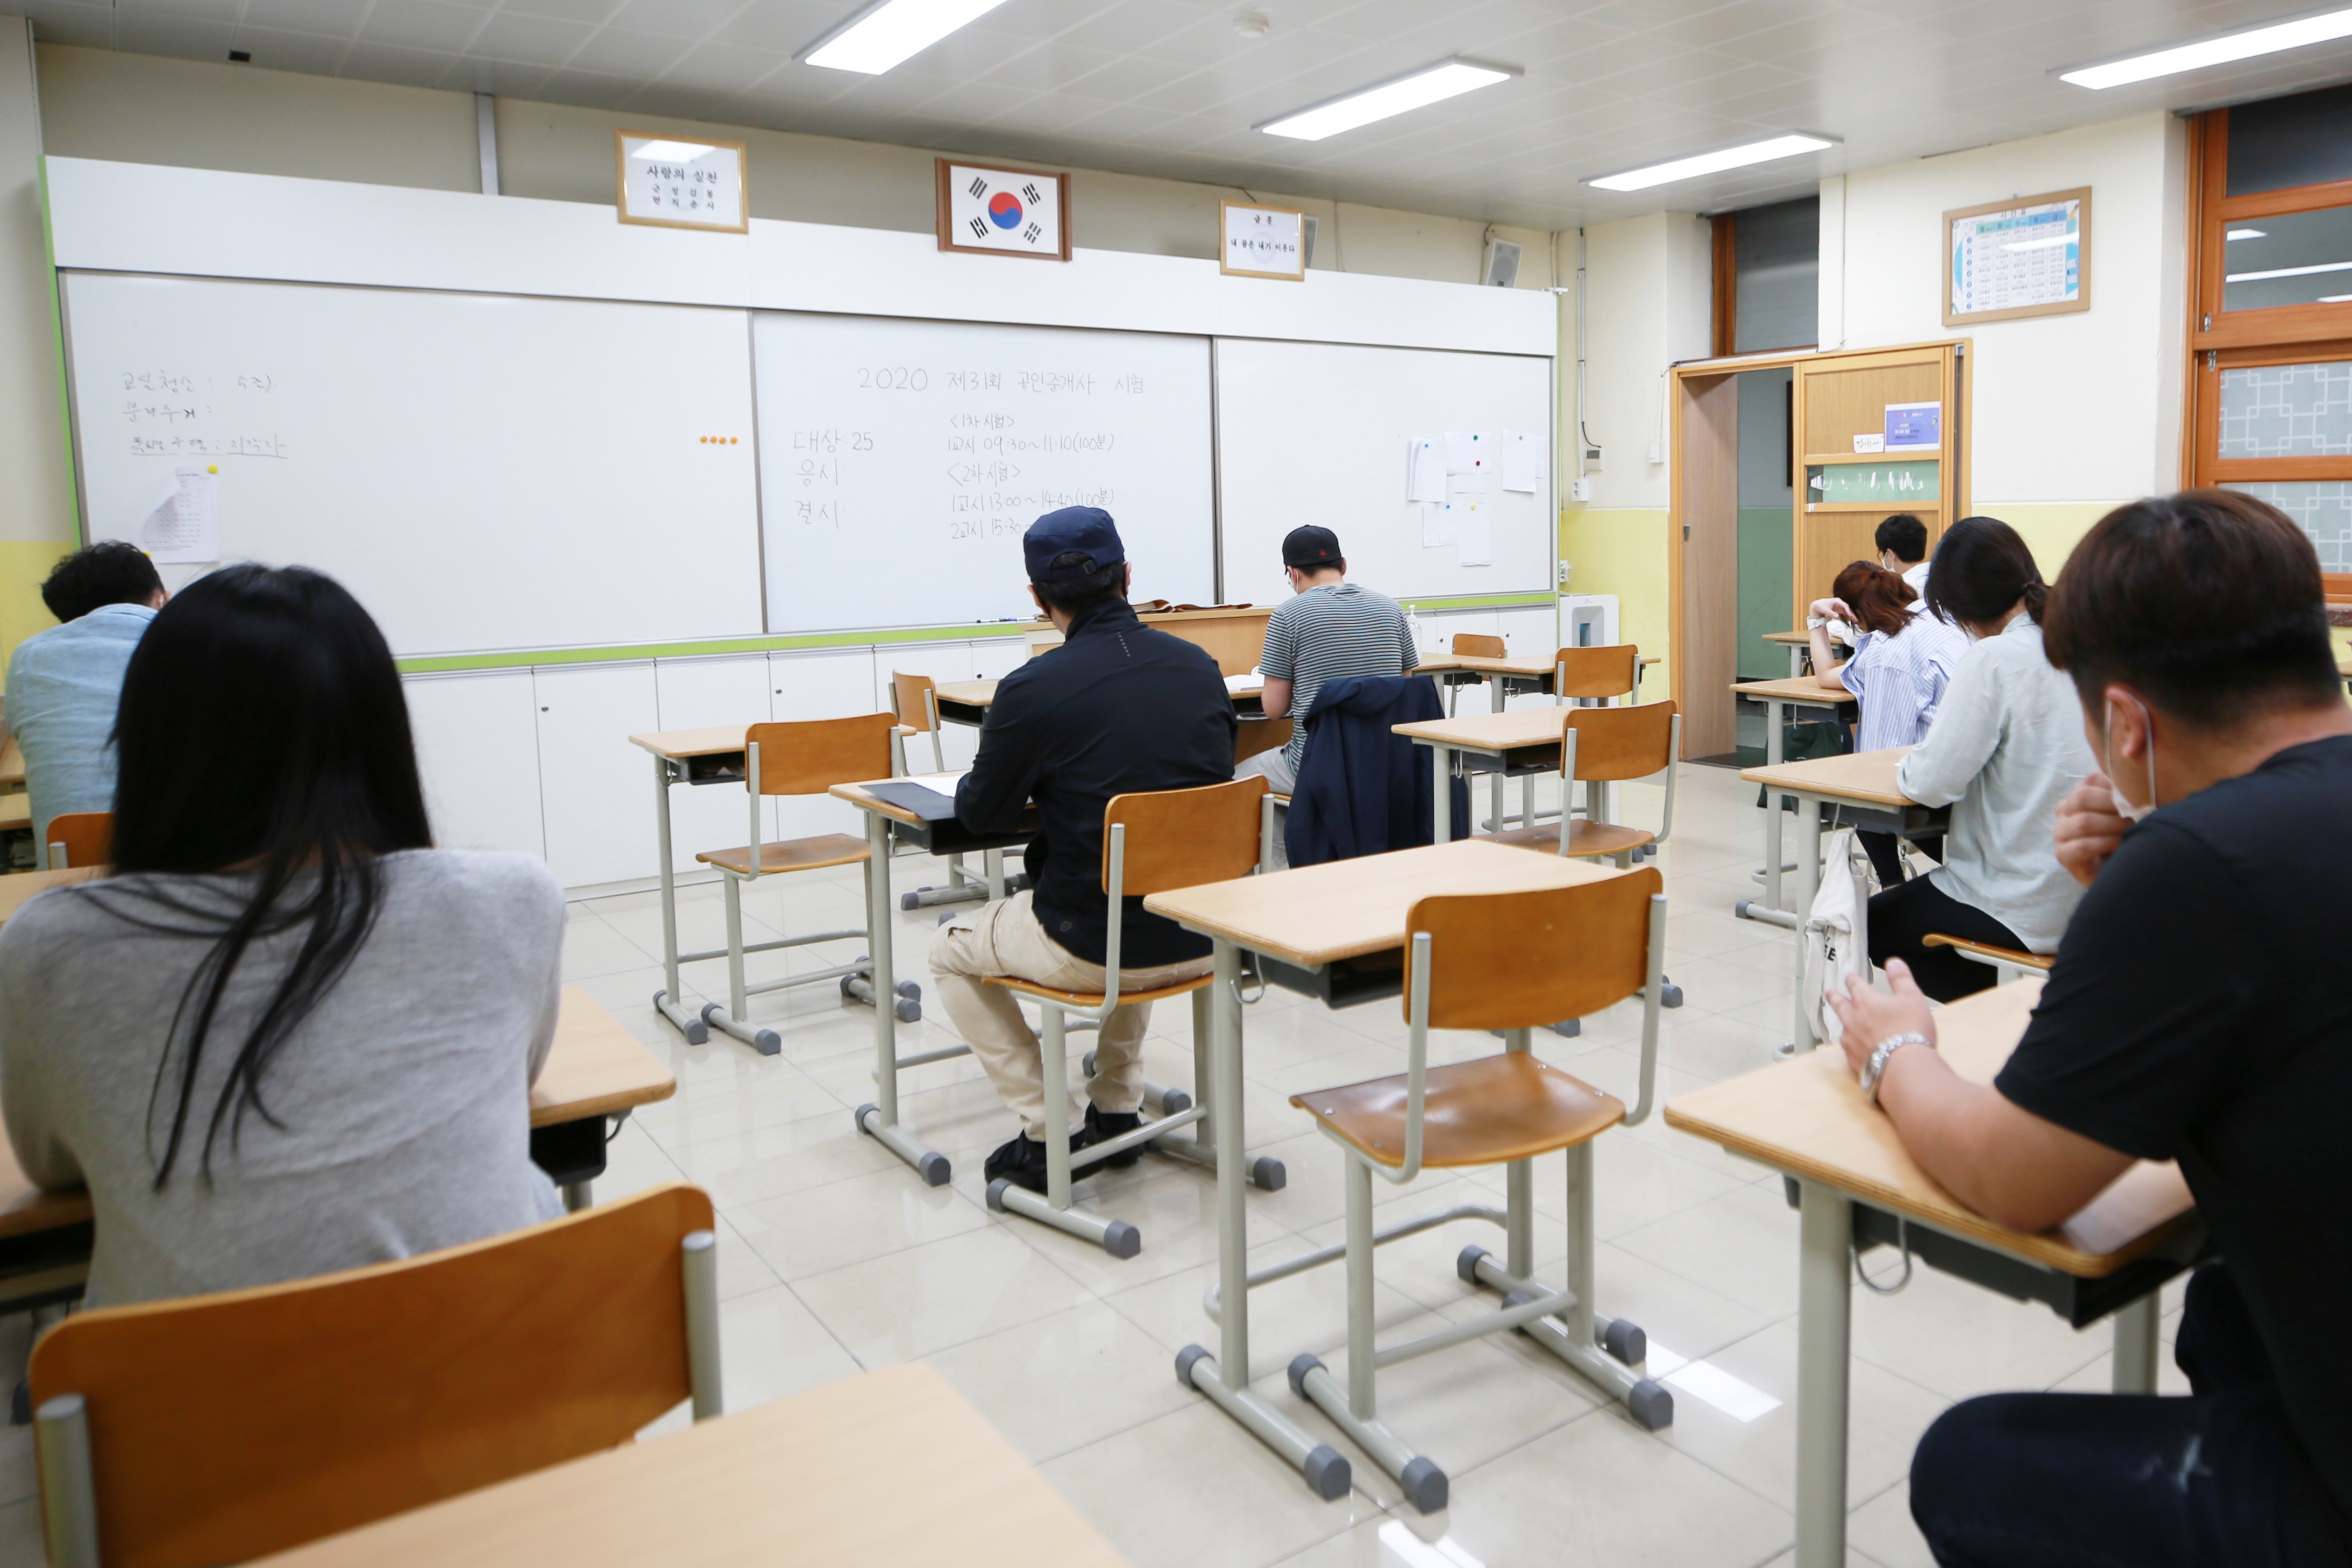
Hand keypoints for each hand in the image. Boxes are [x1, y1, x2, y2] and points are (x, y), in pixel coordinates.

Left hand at [1807, 597, 1852, 623]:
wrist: (1817, 606)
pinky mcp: (1839, 609)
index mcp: (1837, 601)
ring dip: (1851, 615)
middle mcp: (1840, 603)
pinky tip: (1851, 620)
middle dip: (1852, 613)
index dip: (1848, 610)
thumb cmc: (1820, 606)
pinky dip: (1848, 616)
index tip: (1851, 615)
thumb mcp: (1825, 610)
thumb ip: (1831, 613)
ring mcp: (1840, 606)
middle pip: (1847, 608)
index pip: (1845, 605)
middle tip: (1856, 619)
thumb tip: (1837, 617)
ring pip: (1847, 611)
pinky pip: (1845, 612)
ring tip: (1856, 620)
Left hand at [1827, 959, 1934, 1080]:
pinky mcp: (1854, 1061)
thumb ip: (1901, 978)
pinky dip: (1851, 1044)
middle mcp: (1853, 1020)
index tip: (1849, 976)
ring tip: (1842, 1021)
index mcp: (1866, 1002)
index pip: (1855, 985)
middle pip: (1839, 1005)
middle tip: (1829, 992)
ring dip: (1842, 1022)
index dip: (1852, 979)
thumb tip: (1893, 962)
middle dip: (1834, 996)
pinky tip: (1854, 1047)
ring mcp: (1851, 1042)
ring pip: (1842, 1027)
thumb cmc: (1910, 1031)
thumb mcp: (1912, 997)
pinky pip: (1848, 1049)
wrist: (1905, 1067)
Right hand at [2054, 772, 2129, 886]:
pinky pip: (2082, 845)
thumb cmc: (2124, 837)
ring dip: (2111, 826)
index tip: (2137, 798)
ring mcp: (2061, 833)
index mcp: (2079, 795)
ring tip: (2130, 831)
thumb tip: (2137, 781)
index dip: (2115, 788)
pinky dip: (2104, 844)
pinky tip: (2119, 845)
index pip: (2091, 780)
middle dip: (2113, 806)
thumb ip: (2124, 795)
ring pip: (2083, 821)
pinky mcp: (2063, 854)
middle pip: (2082, 798)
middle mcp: (2065, 811)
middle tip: (2135, 815)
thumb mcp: (2125, 811)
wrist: (2117, 871)